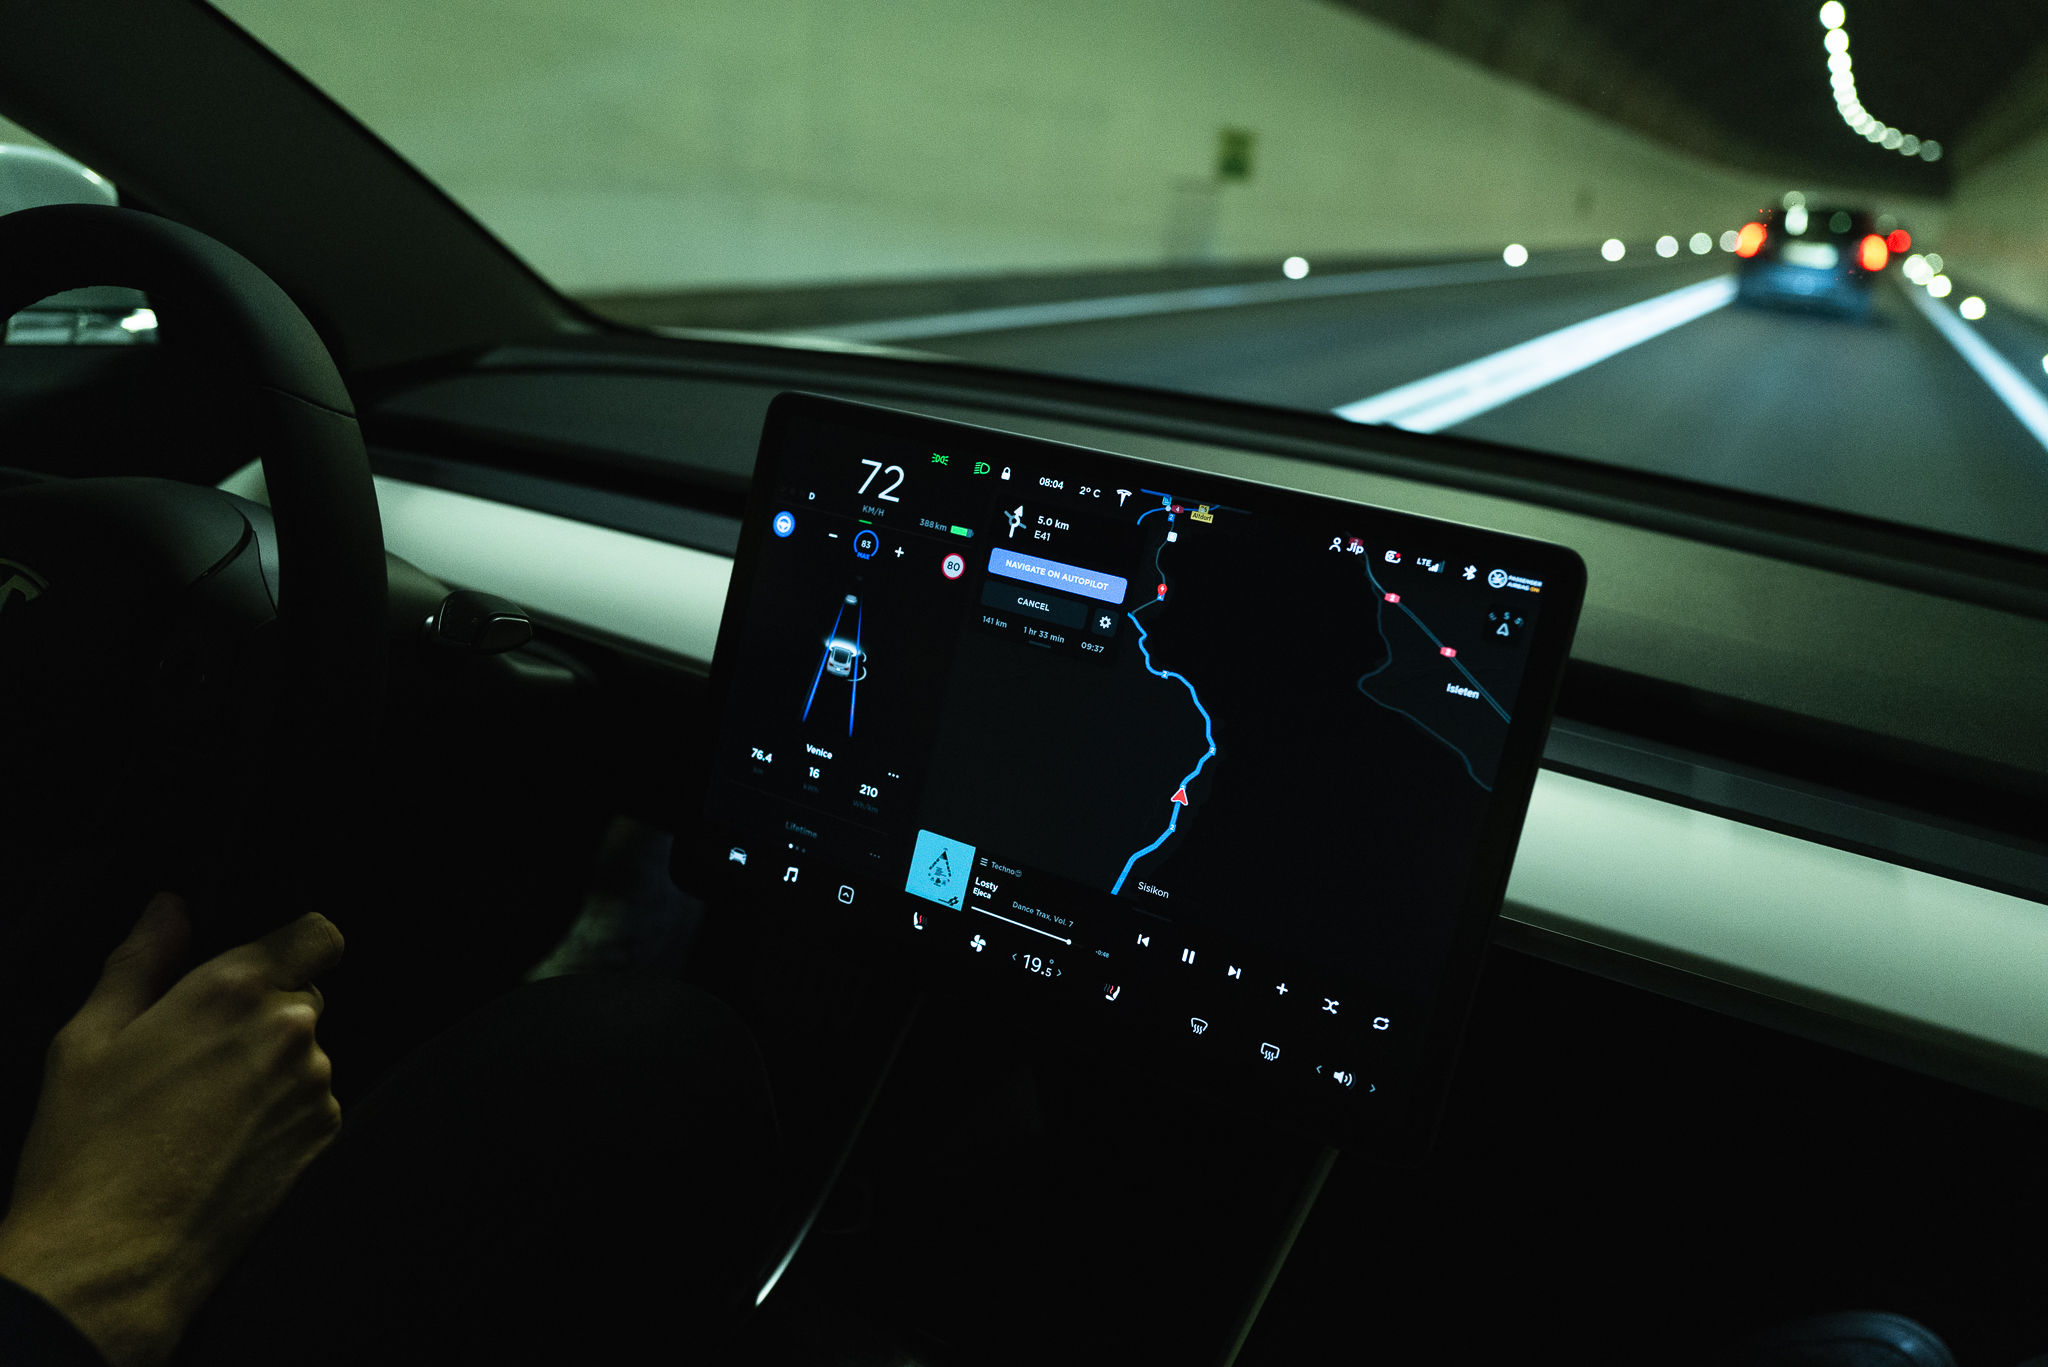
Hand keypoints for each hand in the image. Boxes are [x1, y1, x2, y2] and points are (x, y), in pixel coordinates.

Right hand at [0, 894, 343, 1366]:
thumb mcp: (87, 1040)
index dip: (297, 945)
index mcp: (232, 990)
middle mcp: (289, 1029)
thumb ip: (139, 961)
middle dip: (263, 1014)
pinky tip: (224, 1144)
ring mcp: (313, 1084)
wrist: (112, 1257)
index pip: (318, 935)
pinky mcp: (322, 1134)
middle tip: (198, 1060)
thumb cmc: (86, 1147)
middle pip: (304, 995)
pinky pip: (311, 1102)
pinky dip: (280, 1113)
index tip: (268, 967)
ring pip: (307, 1053)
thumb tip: (169, 909)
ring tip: (201, 1113)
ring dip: (271, 1067)